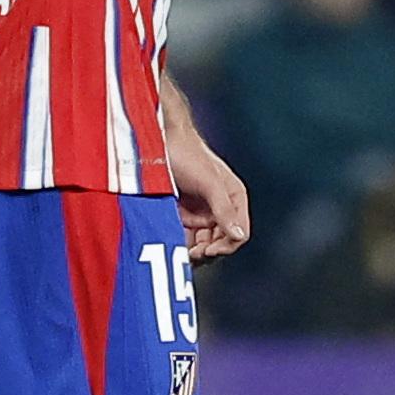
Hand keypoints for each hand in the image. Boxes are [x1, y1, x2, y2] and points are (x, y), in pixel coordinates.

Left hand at [168, 129, 249, 262]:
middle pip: (221, 241)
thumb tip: (238, 235)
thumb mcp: (209, 182)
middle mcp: (219, 206)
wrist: (155, 141)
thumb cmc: (186, 153)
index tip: (210, 250)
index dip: (227, 245)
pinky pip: (186, 236)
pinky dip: (182, 243)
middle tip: (194, 253)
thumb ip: (224, 208)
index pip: (240, 232)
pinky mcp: (182, 213)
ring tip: (183, 251)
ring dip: (195, 250)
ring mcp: (200, 211)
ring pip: (203, 242)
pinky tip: (174, 244)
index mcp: (233, 197)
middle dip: (209, 250)